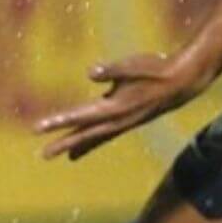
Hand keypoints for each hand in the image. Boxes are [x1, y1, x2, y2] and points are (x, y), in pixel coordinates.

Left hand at [33, 52, 211, 161]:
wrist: (182, 83)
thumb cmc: (155, 70)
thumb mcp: (132, 66)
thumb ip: (111, 71)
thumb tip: (90, 73)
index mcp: (114, 107)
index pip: (80, 116)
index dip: (59, 121)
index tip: (39, 128)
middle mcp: (117, 120)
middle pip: (85, 134)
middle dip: (64, 144)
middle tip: (43, 155)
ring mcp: (124, 123)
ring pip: (97, 137)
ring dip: (80, 146)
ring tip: (65, 156)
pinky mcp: (129, 120)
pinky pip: (107, 134)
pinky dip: (95, 140)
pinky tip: (89, 142)